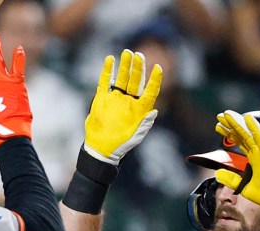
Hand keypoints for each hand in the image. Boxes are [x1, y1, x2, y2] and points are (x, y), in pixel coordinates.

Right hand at [83, 49, 161, 164]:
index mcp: (139, 108)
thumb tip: (154, 111)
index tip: (158, 67)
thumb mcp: (136, 136)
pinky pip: (105, 81)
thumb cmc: (121, 143)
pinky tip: (110, 59)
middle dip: (138, 67)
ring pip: (122, 78)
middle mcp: (128, 100)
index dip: (155, 80)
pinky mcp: (102, 98)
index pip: (150, 91)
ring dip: (125, 65)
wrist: (100, 148)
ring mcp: (115, 98)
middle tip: (139, 54)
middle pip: (136, 80)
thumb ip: (145, 124)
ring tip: (127, 52)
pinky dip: (107, 71)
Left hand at [213, 110, 259, 221]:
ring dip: (238, 123)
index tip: (218, 126)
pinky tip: (247, 118)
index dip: (229, 133)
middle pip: (243, 134)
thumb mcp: (244, 187)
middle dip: (231, 125)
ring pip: (249, 133)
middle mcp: (259, 152)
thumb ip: (232, 179)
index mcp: (254, 158)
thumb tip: (217, 174)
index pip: (240, 141)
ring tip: (227, 114)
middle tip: (220, 116)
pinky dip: (254, 127)